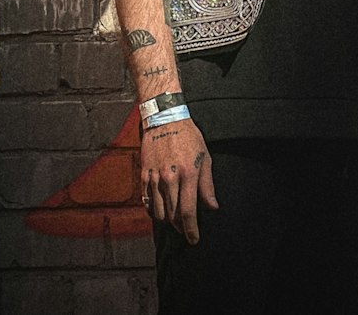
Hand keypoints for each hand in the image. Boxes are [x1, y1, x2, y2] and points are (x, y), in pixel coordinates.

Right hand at [140, 116, 216, 243]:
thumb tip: (212, 207)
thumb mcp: (204, 157)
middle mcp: (170, 178)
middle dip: (180, 228)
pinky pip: (147, 201)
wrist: (165, 118)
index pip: (188, 212)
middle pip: (172, 216)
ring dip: (167, 221)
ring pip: (159, 212)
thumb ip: (207, 185)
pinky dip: (154, 211)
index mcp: (188, 174)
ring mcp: (155, 177)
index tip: (194, 239)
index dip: (191, 230)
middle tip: (186, 230)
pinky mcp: (144, 174)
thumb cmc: (189, 137)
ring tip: (174, 221)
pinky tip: (161, 210)